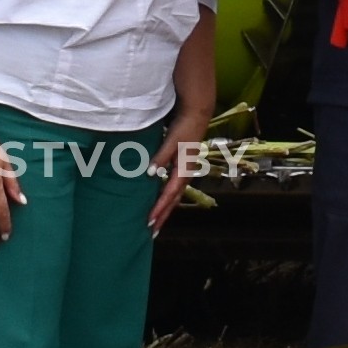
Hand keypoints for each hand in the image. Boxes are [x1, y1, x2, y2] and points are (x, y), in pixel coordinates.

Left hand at [144, 118, 203, 238]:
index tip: (149, 222)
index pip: (168, 195)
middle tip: (152, 232)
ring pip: (175, 197)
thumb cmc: (184, 128)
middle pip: (173, 202)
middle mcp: (186, 176)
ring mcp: (186, 173)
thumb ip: (160, 158)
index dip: (159, 210)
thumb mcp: (171, 141)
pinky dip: (168, 199)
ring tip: (156, 222)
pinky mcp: (184, 169)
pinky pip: (175, 190)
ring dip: (166, 210)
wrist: (198, 115)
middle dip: (163, 217)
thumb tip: (150, 174)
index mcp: (183, 171)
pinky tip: (161, 201)